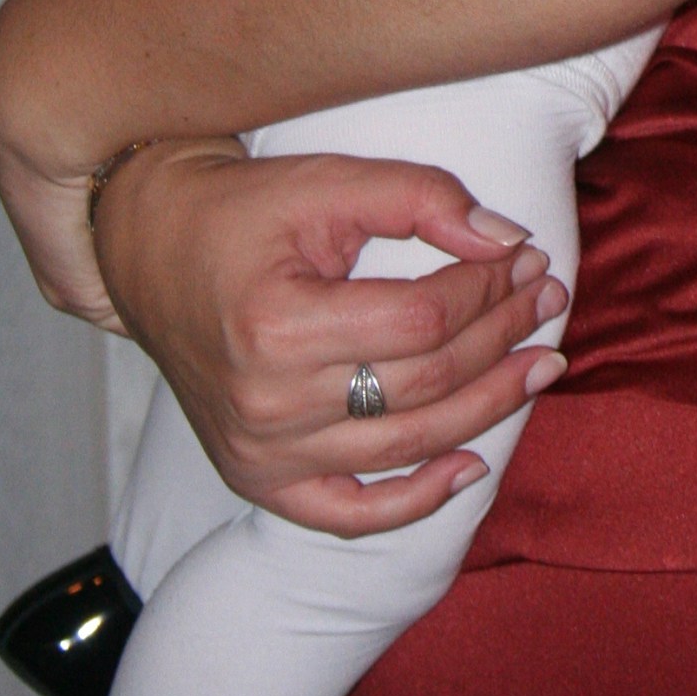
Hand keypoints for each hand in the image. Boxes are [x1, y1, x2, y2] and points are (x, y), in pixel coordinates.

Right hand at [90, 140, 569, 533]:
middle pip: (424, 383)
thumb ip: (419, 198)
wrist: (148, 252)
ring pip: (407, 447)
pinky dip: (416, 500)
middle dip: (502, 337)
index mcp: (275, 326)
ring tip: (540, 362)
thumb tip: (505, 239)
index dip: (486, 288)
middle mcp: (264, 404)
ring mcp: (260, 455)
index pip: (422, 321)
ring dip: (488, 406)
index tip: (526, 256)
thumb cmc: (241, 212)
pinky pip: (351, 514)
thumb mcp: (326, 181)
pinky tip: (472, 466)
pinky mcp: (258, 481)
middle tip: (548, 297)